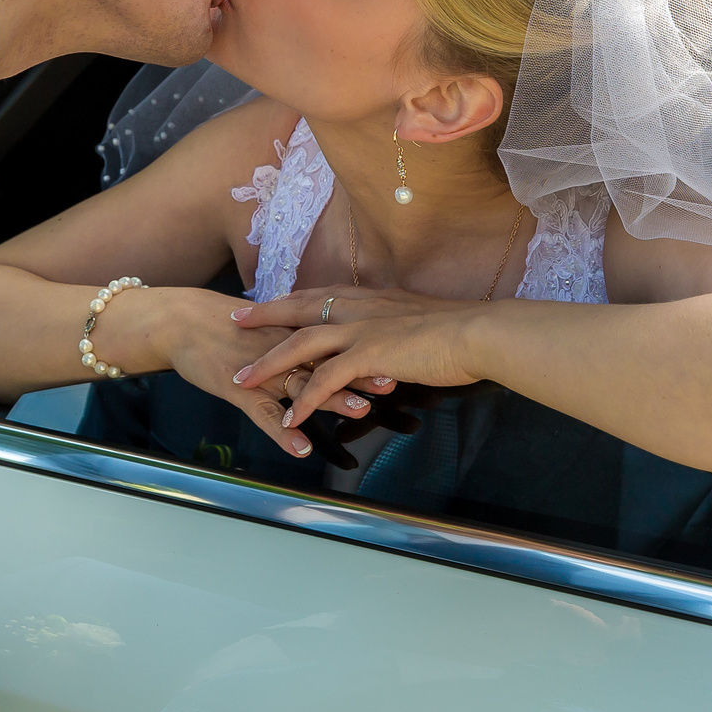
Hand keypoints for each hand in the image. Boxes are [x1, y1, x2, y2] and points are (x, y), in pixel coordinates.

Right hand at [110, 286, 383, 460]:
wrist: (180, 321)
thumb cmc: (222, 325)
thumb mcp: (266, 325)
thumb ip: (297, 336)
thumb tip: (326, 345)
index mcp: (290, 331)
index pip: (334, 337)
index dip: (365, 344)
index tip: (394, 349)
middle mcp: (281, 348)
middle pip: (326, 359)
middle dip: (360, 371)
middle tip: (392, 380)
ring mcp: (260, 370)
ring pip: (301, 384)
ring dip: (331, 398)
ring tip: (361, 411)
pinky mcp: (237, 389)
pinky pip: (263, 414)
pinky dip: (282, 431)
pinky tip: (299, 447)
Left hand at [229, 283, 488, 427]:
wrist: (478, 333)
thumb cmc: (458, 330)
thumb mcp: (417, 319)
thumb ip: (395, 324)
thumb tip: (390, 333)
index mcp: (369, 298)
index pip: (318, 294)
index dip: (289, 298)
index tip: (265, 300)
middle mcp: (359, 307)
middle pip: (298, 310)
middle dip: (263, 316)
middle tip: (233, 321)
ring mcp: (360, 330)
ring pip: (300, 345)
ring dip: (269, 364)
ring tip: (243, 380)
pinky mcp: (368, 355)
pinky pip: (325, 380)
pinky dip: (304, 400)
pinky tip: (289, 418)